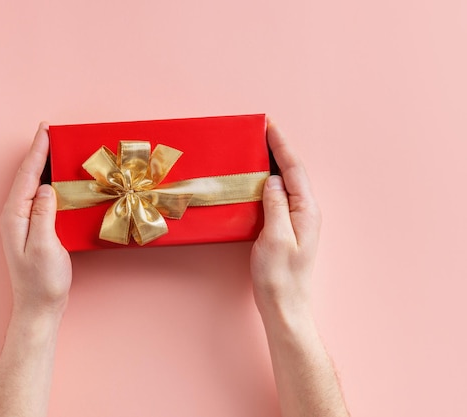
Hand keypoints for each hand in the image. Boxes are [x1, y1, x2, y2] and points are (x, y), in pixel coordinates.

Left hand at [0, 123, 71, 316]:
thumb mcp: (46, 248)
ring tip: (55, 147)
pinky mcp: (32, 228)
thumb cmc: (42, 282)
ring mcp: (22, 221)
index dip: (37, 152)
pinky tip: (57, 177)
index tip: (45, 130)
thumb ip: (44, 215)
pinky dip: (47, 181)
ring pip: (32, 184)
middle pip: (26, 176)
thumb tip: (47, 187)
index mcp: (15, 216)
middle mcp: (15, 215)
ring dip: (43, 164)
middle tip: (51, 131)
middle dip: (38, 152)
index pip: (27, 176)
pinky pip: (38, 196)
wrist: (38, 306)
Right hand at [251, 121, 321, 317]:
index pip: (294, 169)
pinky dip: (269, 181)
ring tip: (260, 147)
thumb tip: (272, 180)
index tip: (269, 125)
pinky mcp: (287, 228)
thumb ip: (275, 206)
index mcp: (306, 210)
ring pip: (287, 182)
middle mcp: (305, 212)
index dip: (281, 145)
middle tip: (262, 130)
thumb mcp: (275, 238)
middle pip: (293, 172)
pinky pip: (279, 196)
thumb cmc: (280, 276)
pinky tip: (259, 179)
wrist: (284, 305)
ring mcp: (297, 220)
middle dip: (279, 149)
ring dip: (275, 162)